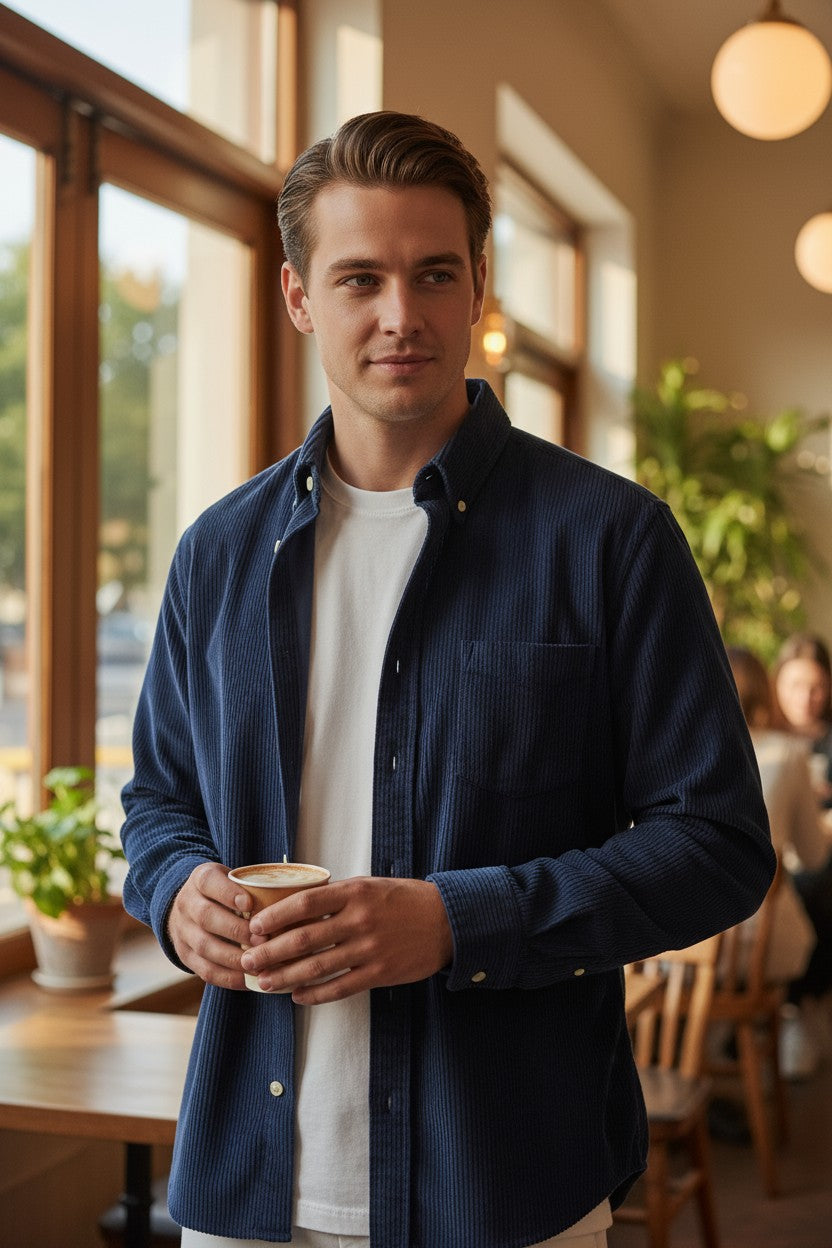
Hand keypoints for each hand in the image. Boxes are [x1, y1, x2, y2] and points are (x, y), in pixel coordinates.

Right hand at [167, 861, 253, 989]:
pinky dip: (228, 977)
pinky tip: (248, 980)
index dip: (228, 892)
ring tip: (258, 963)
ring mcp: (182, 931)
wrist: (189, 907)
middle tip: (262, 940)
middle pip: (206, 916)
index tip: (249, 903)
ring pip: (205, 946)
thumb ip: (253, 886)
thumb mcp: (232, 878)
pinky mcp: (185, 955)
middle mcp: (186, 903)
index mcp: (200, 879)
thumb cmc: (225, 892)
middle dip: (236, 930)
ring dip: (234, 958)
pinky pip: (204, 970)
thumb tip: (292, 896)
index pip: (209, 881)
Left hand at [241, 876, 452, 1003]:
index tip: (254, 925)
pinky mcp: (380, 973)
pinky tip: (297, 996)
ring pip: (317, 967)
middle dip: (270, 951)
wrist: (445, 921)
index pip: (305, 902)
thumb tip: (294, 903)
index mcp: (354, 892)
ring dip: (285, 977)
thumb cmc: (402, 900)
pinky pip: (340, 987)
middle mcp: (359, 920)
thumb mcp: (369, 886)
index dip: (275, 916)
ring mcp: (369, 949)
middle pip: (304, 938)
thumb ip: (336, 895)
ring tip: (263, 983)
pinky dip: (315, 994)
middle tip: (247, 960)